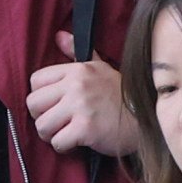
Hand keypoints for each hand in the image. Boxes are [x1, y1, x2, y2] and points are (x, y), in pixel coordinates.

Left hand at [25, 32, 137, 158]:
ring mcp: (81, 107)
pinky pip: (57, 142)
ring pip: (42, 125)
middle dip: (42, 117)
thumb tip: (59, 35)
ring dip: (52, 134)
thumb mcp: (101, 69)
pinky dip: (64, 147)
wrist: (147, 121)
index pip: (36, 80)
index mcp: (78, 70)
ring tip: (66, 133)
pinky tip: (77, 143)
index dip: (42, 96)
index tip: (55, 104)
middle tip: (58, 122)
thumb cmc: (122, 96)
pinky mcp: (86, 129)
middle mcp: (77, 85)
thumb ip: (77, 52)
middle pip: (34, 104)